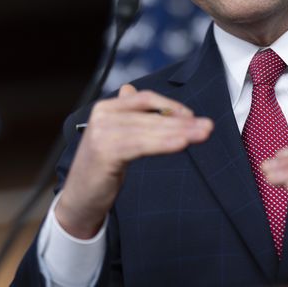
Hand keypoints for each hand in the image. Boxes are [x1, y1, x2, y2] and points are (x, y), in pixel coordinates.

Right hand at [55, 84, 212, 237]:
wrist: (79, 198)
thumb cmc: (101, 167)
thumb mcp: (114, 136)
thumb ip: (125, 114)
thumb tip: (130, 88)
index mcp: (105, 108)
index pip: (144, 98)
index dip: (170, 105)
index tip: (193, 116)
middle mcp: (102, 116)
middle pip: (151, 115)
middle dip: (183, 121)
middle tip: (208, 126)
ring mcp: (102, 133)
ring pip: (150, 130)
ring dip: (180, 131)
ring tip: (203, 134)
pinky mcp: (106, 152)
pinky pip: (142, 145)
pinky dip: (165, 143)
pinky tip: (182, 143)